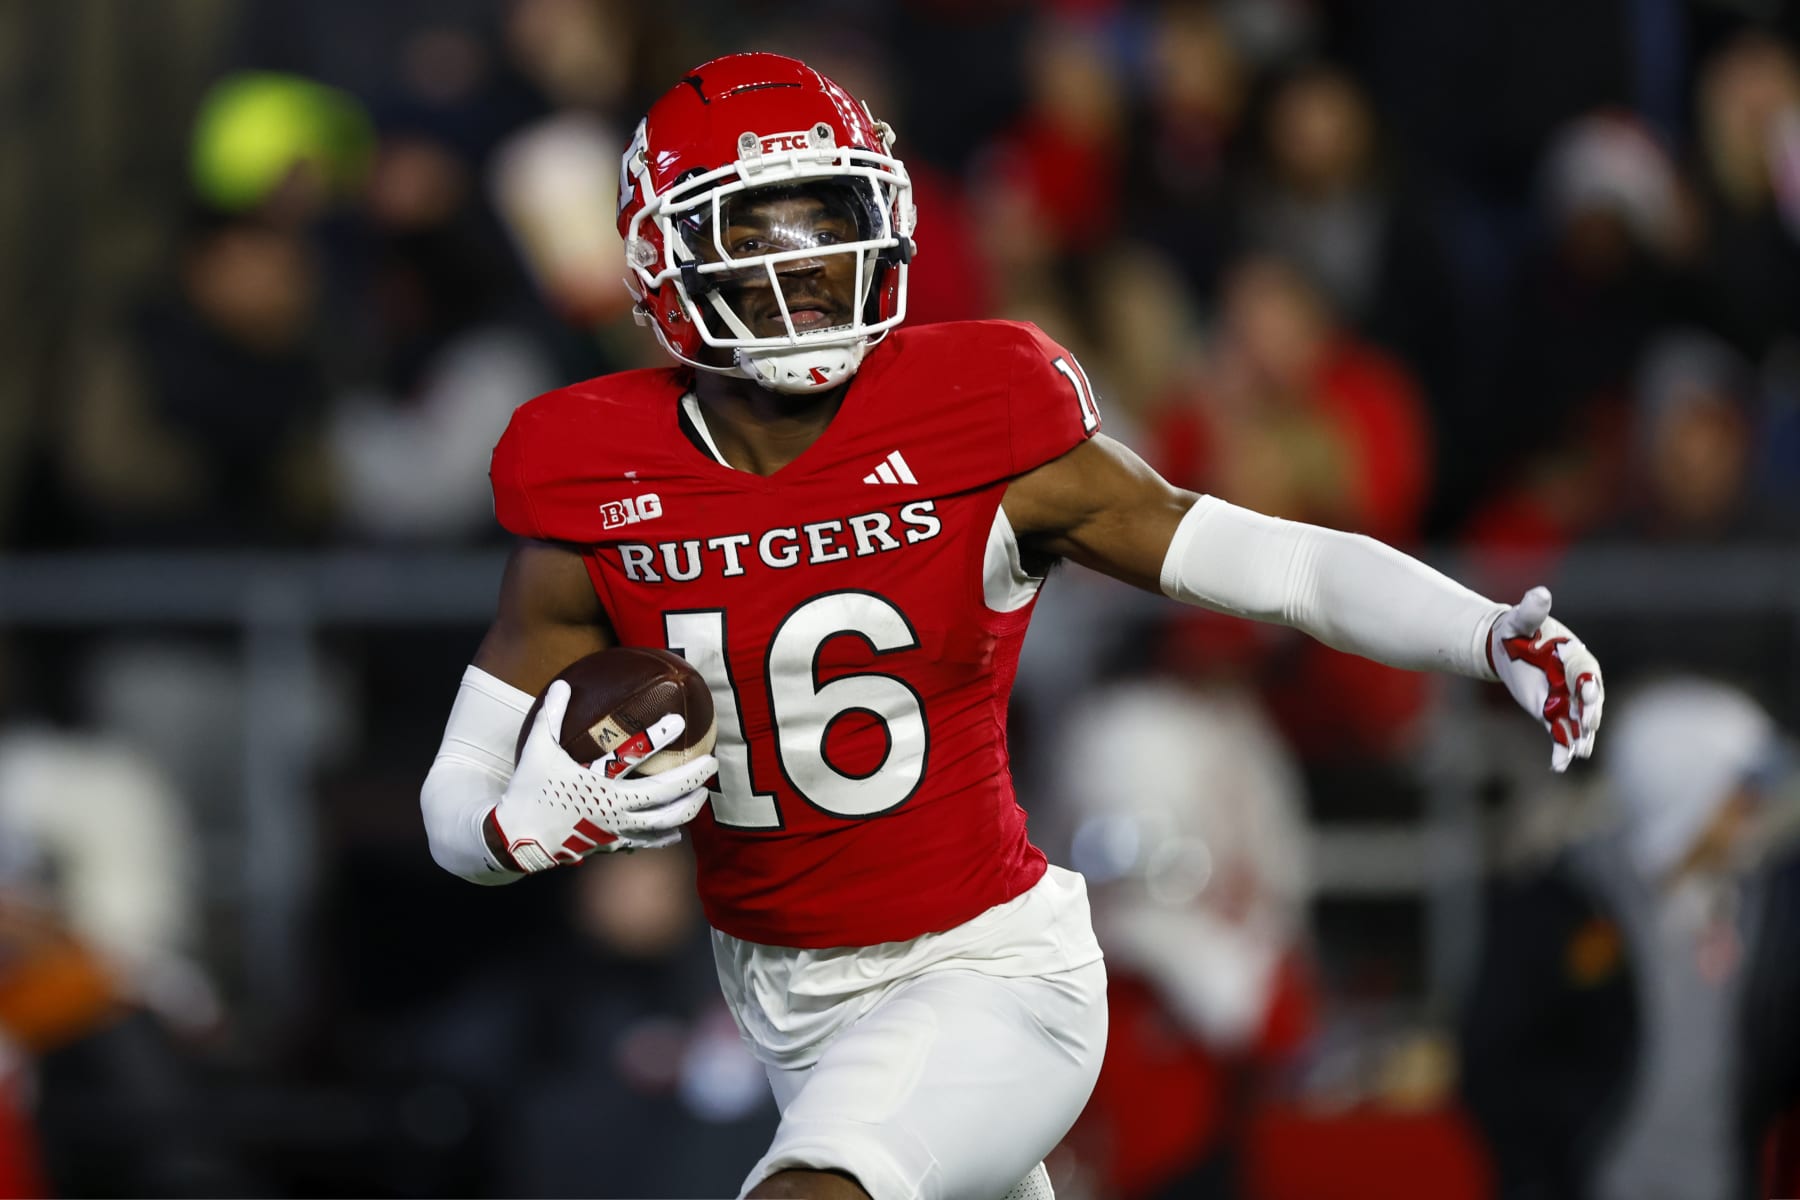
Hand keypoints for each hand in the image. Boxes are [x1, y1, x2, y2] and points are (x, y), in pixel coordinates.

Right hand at [486, 680, 717, 871]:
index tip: (679, 721)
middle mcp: (616, 810)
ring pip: (664, 823)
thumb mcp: (537, 751)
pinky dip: (664, 837)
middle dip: (693, 778)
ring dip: (688, 808)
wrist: (519, 841)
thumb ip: (550, 717)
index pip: (637, 757)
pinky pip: (646, 843)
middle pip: (666, 796)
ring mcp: (617, 831)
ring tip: (704, 796)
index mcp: (601, 785)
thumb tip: (561, 684)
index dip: (659, 737)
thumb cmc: (530, 792)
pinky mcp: (612, 845)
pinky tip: (676, 833)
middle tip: (712, 762)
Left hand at [1489, 586, 1603, 771]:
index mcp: (1575, 656)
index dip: (1588, 682)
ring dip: (1579, 737)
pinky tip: (1559, 766)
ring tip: (1578, 753)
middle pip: (1588, 700)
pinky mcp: (1552, 713)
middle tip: (1588, 726)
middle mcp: (1577, 681)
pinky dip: (1561, 750)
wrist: (1506, 644)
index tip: (1588, 692)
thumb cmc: (1518, 628)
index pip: (1586, 671)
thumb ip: (1532, 610)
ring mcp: (1567, 700)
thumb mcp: (1521, 619)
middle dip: (1589, 713)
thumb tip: (1540, 594)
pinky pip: (1560, 734)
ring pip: (1577, 722)